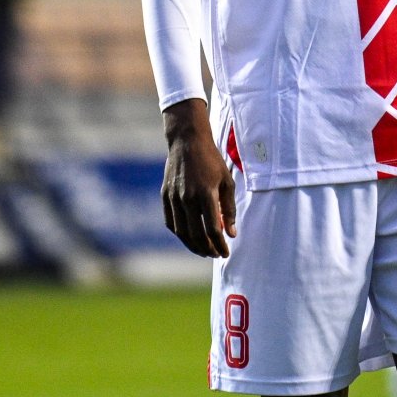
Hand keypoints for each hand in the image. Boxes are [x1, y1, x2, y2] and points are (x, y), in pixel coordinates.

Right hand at [161, 99, 236, 257]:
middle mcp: (187, 198)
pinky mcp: (165, 196)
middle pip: (196, 235)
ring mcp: (174, 198)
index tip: (226, 252)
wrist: (187, 141)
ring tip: (204, 250)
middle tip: (215, 254)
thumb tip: (231, 233)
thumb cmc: (212, 161)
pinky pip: (171, 222)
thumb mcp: (227, 181)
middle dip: (207, 249)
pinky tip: (190, 237)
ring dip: (193, 246)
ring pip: (181, 232)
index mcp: (206, 193)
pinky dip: (180, 234)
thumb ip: (229, 208)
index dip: (220, 244)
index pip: (213, 229)